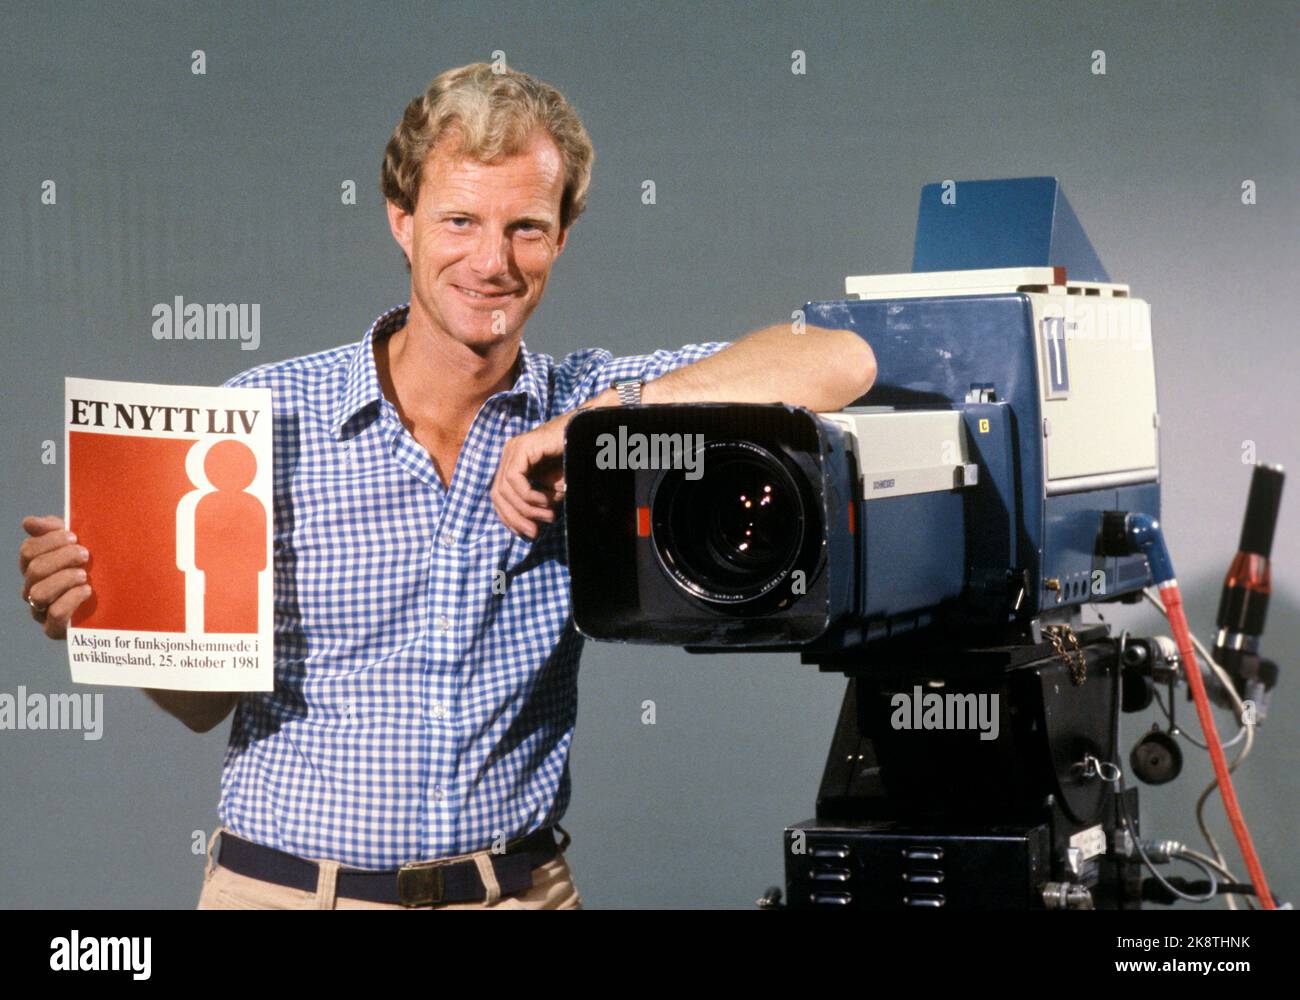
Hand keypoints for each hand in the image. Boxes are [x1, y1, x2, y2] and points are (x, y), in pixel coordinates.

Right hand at [19, 515, 91, 638]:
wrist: (120, 600)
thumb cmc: (96, 566)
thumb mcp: (79, 544)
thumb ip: (55, 530)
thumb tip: (28, 522)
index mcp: (35, 566)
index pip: (28, 550)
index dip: (50, 541)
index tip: (74, 537)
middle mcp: (33, 588)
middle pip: (34, 570)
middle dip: (61, 558)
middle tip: (85, 555)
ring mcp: (42, 610)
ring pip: (38, 593)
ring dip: (63, 580)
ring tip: (85, 575)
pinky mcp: (56, 629)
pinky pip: (55, 615)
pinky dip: (71, 600)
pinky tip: (87, 590)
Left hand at [491, 414, 569, 539]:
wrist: (587, 435)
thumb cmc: (572, 461)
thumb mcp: (551, 490)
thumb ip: (536, 505)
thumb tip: (527, 528)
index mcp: (512, 462)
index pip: (499, 495)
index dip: (509, 517)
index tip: (526, 533)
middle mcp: (509, 454)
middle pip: (498, 494)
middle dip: (515, 518)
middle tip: (534, 532)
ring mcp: (513, 448)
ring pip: (505, 489)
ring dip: (526, 509)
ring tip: (548, 516)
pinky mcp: (522, 447)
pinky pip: (514, 478)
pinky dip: (527, 495)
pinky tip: (545, 501)